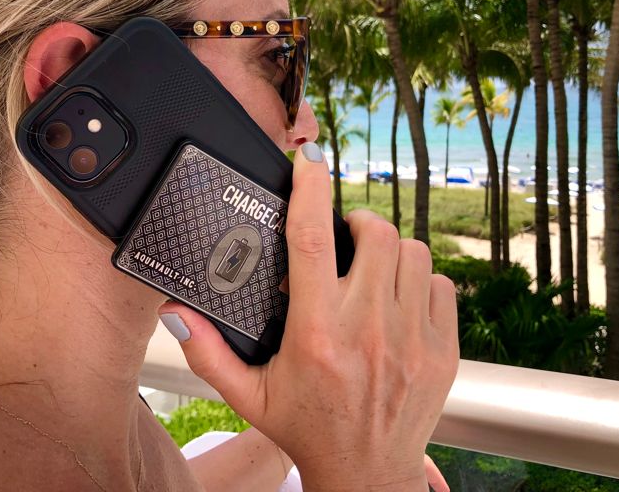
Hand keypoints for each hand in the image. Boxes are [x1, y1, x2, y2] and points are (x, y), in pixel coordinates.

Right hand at [158, 143, 458, 490]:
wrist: (366, 476)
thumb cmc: (306, 430)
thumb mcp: (248, 394)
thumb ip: (208, 351)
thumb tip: (175, 311)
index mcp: (316, 335)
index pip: (313, 240)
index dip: (310, 189)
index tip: (308, 158)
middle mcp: (368, 332)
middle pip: (375, 234)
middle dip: (358, 222)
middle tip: (345, 236)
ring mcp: (412, 340)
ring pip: (414, 252)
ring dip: (391, 249)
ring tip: (373, 267)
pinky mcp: (443, 351)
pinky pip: (442, 284)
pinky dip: (422, 280)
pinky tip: (400, 298)